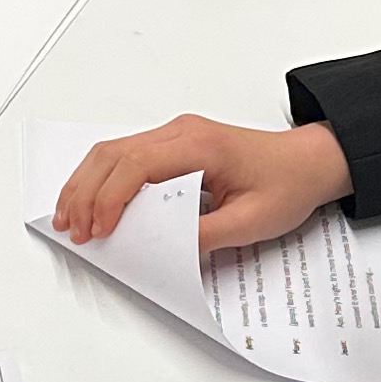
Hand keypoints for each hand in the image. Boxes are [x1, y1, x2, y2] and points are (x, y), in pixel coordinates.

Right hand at [52, 114, 349, 255]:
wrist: (310, 162)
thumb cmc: (288, 183)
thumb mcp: (251, 222)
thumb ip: (205, 235)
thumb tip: (163, 249)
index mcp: (200, 145)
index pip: (136, 165)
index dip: (109, 200)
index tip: (99, 231)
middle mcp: (182, 132)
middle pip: (113, 153)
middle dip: (85, 193)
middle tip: (72, 229)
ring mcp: (176, 134)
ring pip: (112, 151)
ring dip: (86, 184)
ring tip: (70, 217)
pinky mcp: (175, 144)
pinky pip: (126, 154)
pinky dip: (102, 178)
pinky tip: (91, 200)